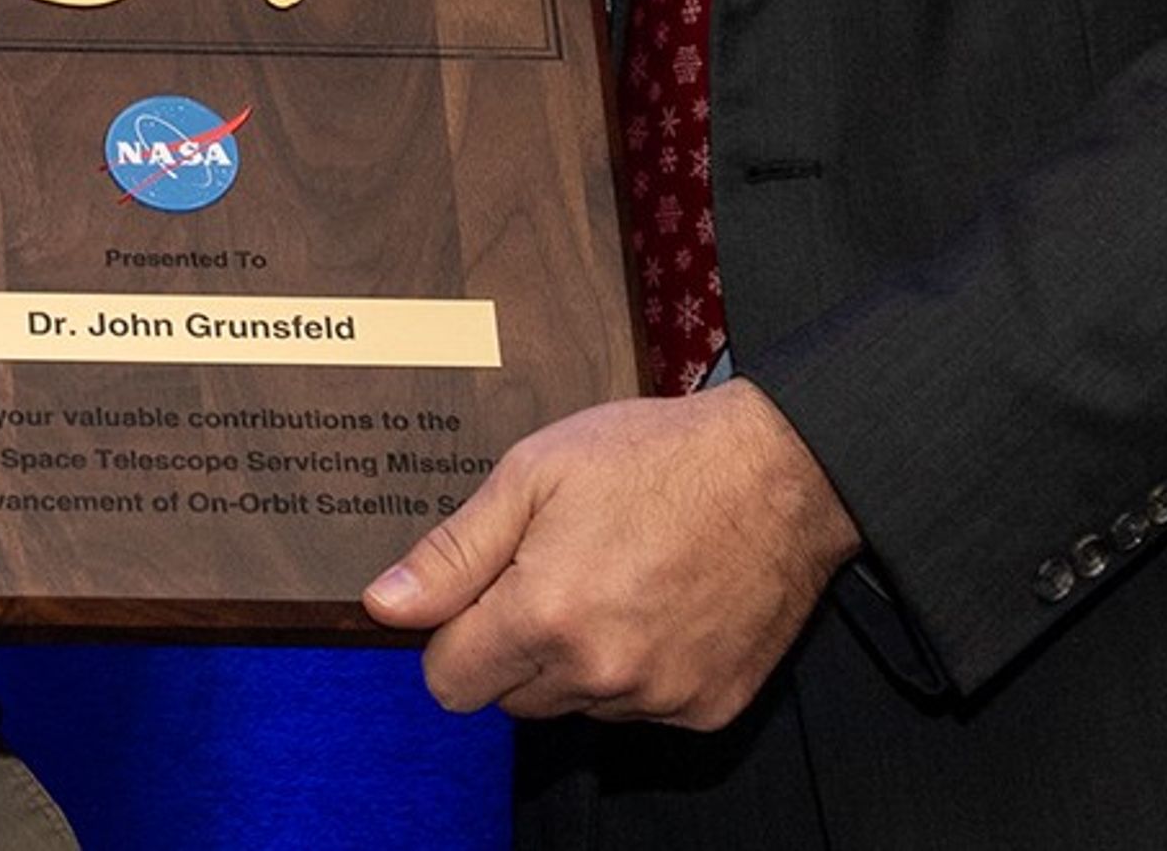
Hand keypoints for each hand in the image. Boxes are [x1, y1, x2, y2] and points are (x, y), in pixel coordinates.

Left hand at [360, 380, 858, 727]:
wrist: (781, 471)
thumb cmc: (655, 457)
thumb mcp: (535, 472)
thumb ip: (454, 551)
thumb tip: (385, 607)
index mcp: (545, 615)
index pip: (449, 681)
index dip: (454, 633)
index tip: (485, 590)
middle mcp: (600, 673)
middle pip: (509, 698)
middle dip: (514, 644)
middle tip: (557, 569)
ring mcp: (658, 697)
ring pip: (575, 705)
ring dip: (578, 659)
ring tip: (617, 576)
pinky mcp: (708, 708)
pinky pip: (642, 708)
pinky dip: (641, 669)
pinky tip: (663, 603)